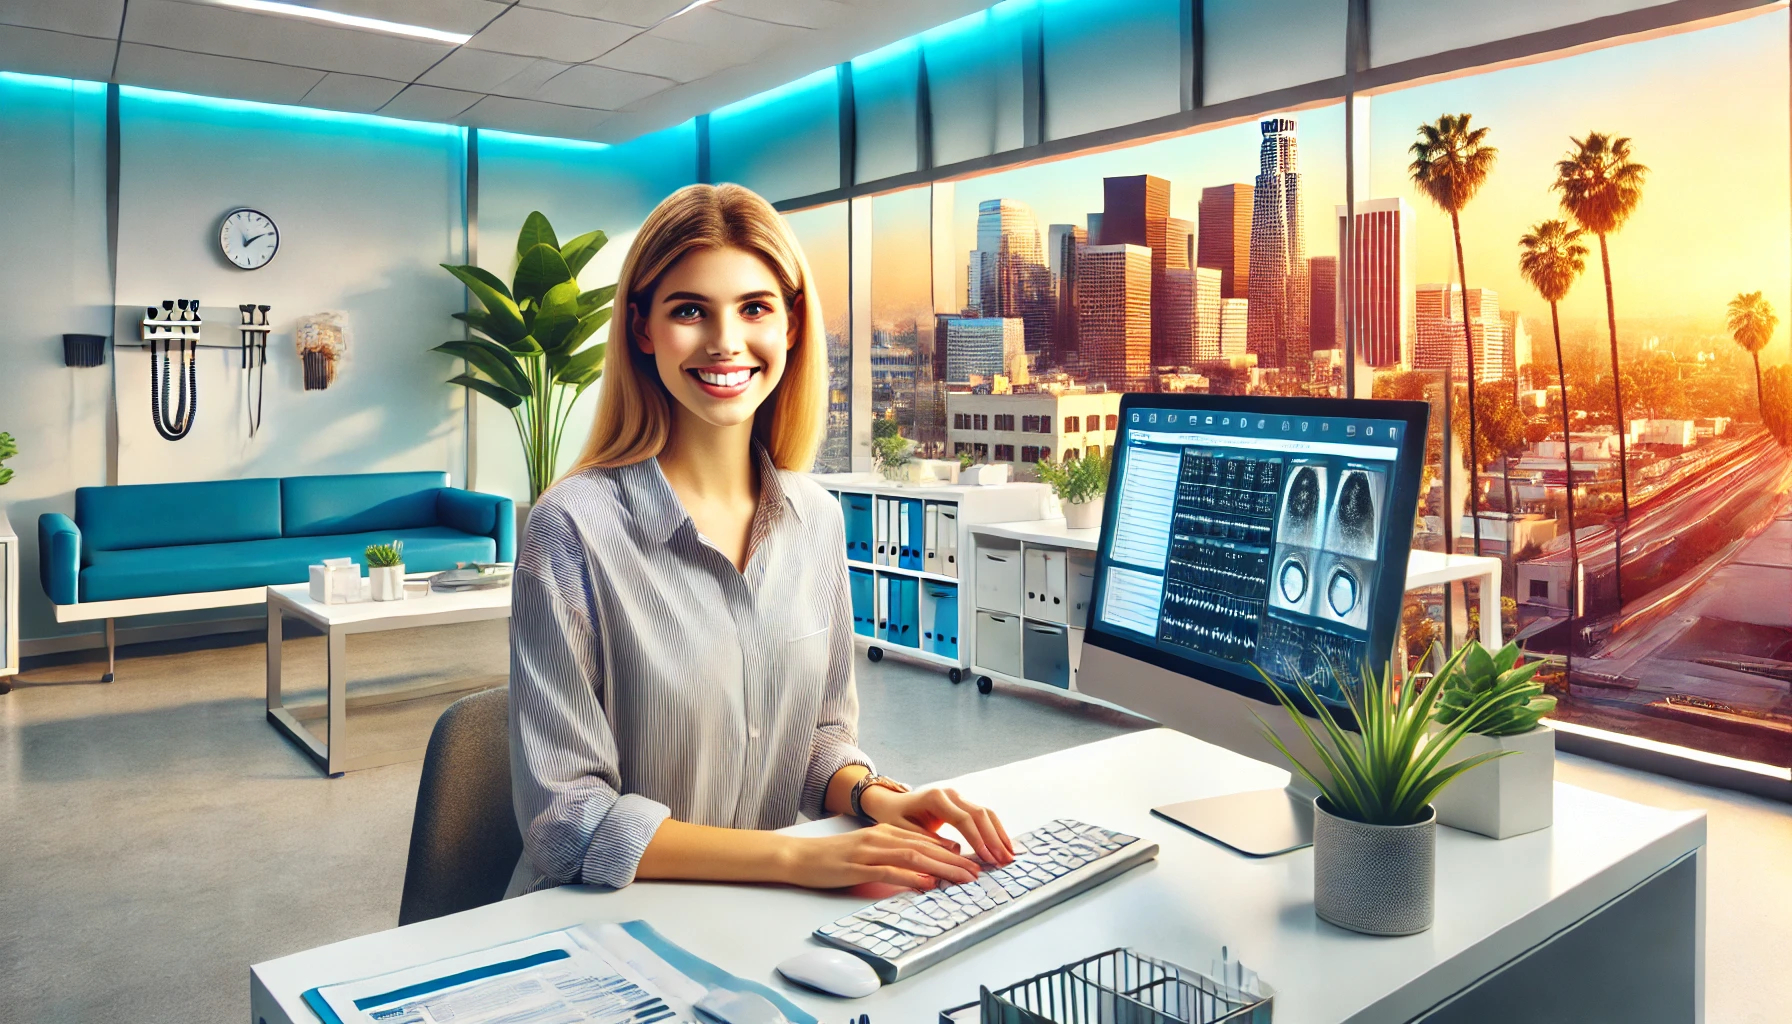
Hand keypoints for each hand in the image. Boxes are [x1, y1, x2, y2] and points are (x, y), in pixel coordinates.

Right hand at [780, 823, 982, 889]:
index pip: (925, 841)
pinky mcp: (856, 867)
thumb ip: (892, 856)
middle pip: (925, 848)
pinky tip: (928, 883)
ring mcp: (868, 851)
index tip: (972, 863)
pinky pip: (889, 871)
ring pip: (913, 857)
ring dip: (941, 868)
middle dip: (954, 861)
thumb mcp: (866, 851)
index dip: (951, 853)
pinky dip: (912, 877)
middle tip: (976, 873)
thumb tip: (923, 871)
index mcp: (884, 832)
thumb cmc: (833, 858)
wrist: (799, 856)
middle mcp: (880, 838)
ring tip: (961, 878)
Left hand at [859, 785, 1014, 865]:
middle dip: (994, 839)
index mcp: (936, 798)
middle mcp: (950, 794)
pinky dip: (994, 830)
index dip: (978, 839)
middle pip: (980, 814)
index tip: (988, 858)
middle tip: (1005, 860)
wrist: (890, 803)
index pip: (964, 819)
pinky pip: (982, 815)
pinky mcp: (961, 803)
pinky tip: (1002, 845)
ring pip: (985, 813)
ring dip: (999, 834)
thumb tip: (955, 854)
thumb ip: (928, 841)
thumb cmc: (894, 818)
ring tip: (1009, 855)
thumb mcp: (904, 831)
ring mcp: (957, 797)